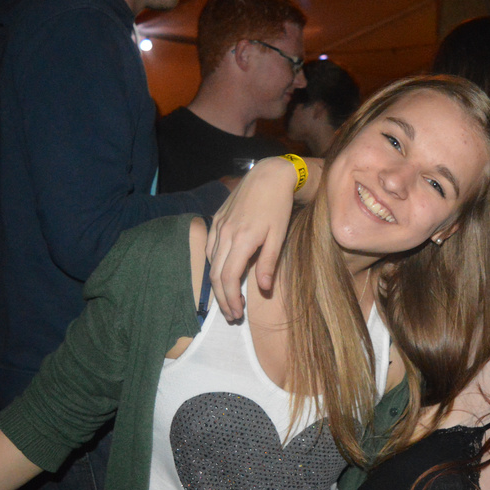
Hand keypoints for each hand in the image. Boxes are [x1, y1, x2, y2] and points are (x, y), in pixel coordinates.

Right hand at [206, 156, 321, 319]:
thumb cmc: (278, 206)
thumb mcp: (278, 236)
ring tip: (228, 298)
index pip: (228, 277)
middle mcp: (225, 234)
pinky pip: (210, 247)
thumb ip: (269, 263)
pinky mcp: (217, 219)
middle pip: (215, 274)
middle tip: (231, 314)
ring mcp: (219, 226)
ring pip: (211, 262)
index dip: (230, 299)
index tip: (237, 313)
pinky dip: (214, 265)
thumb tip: (263, 289)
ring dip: (216, 284)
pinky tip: (222, 273)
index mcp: (242, 240)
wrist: (268, 175)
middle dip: (221, 298)